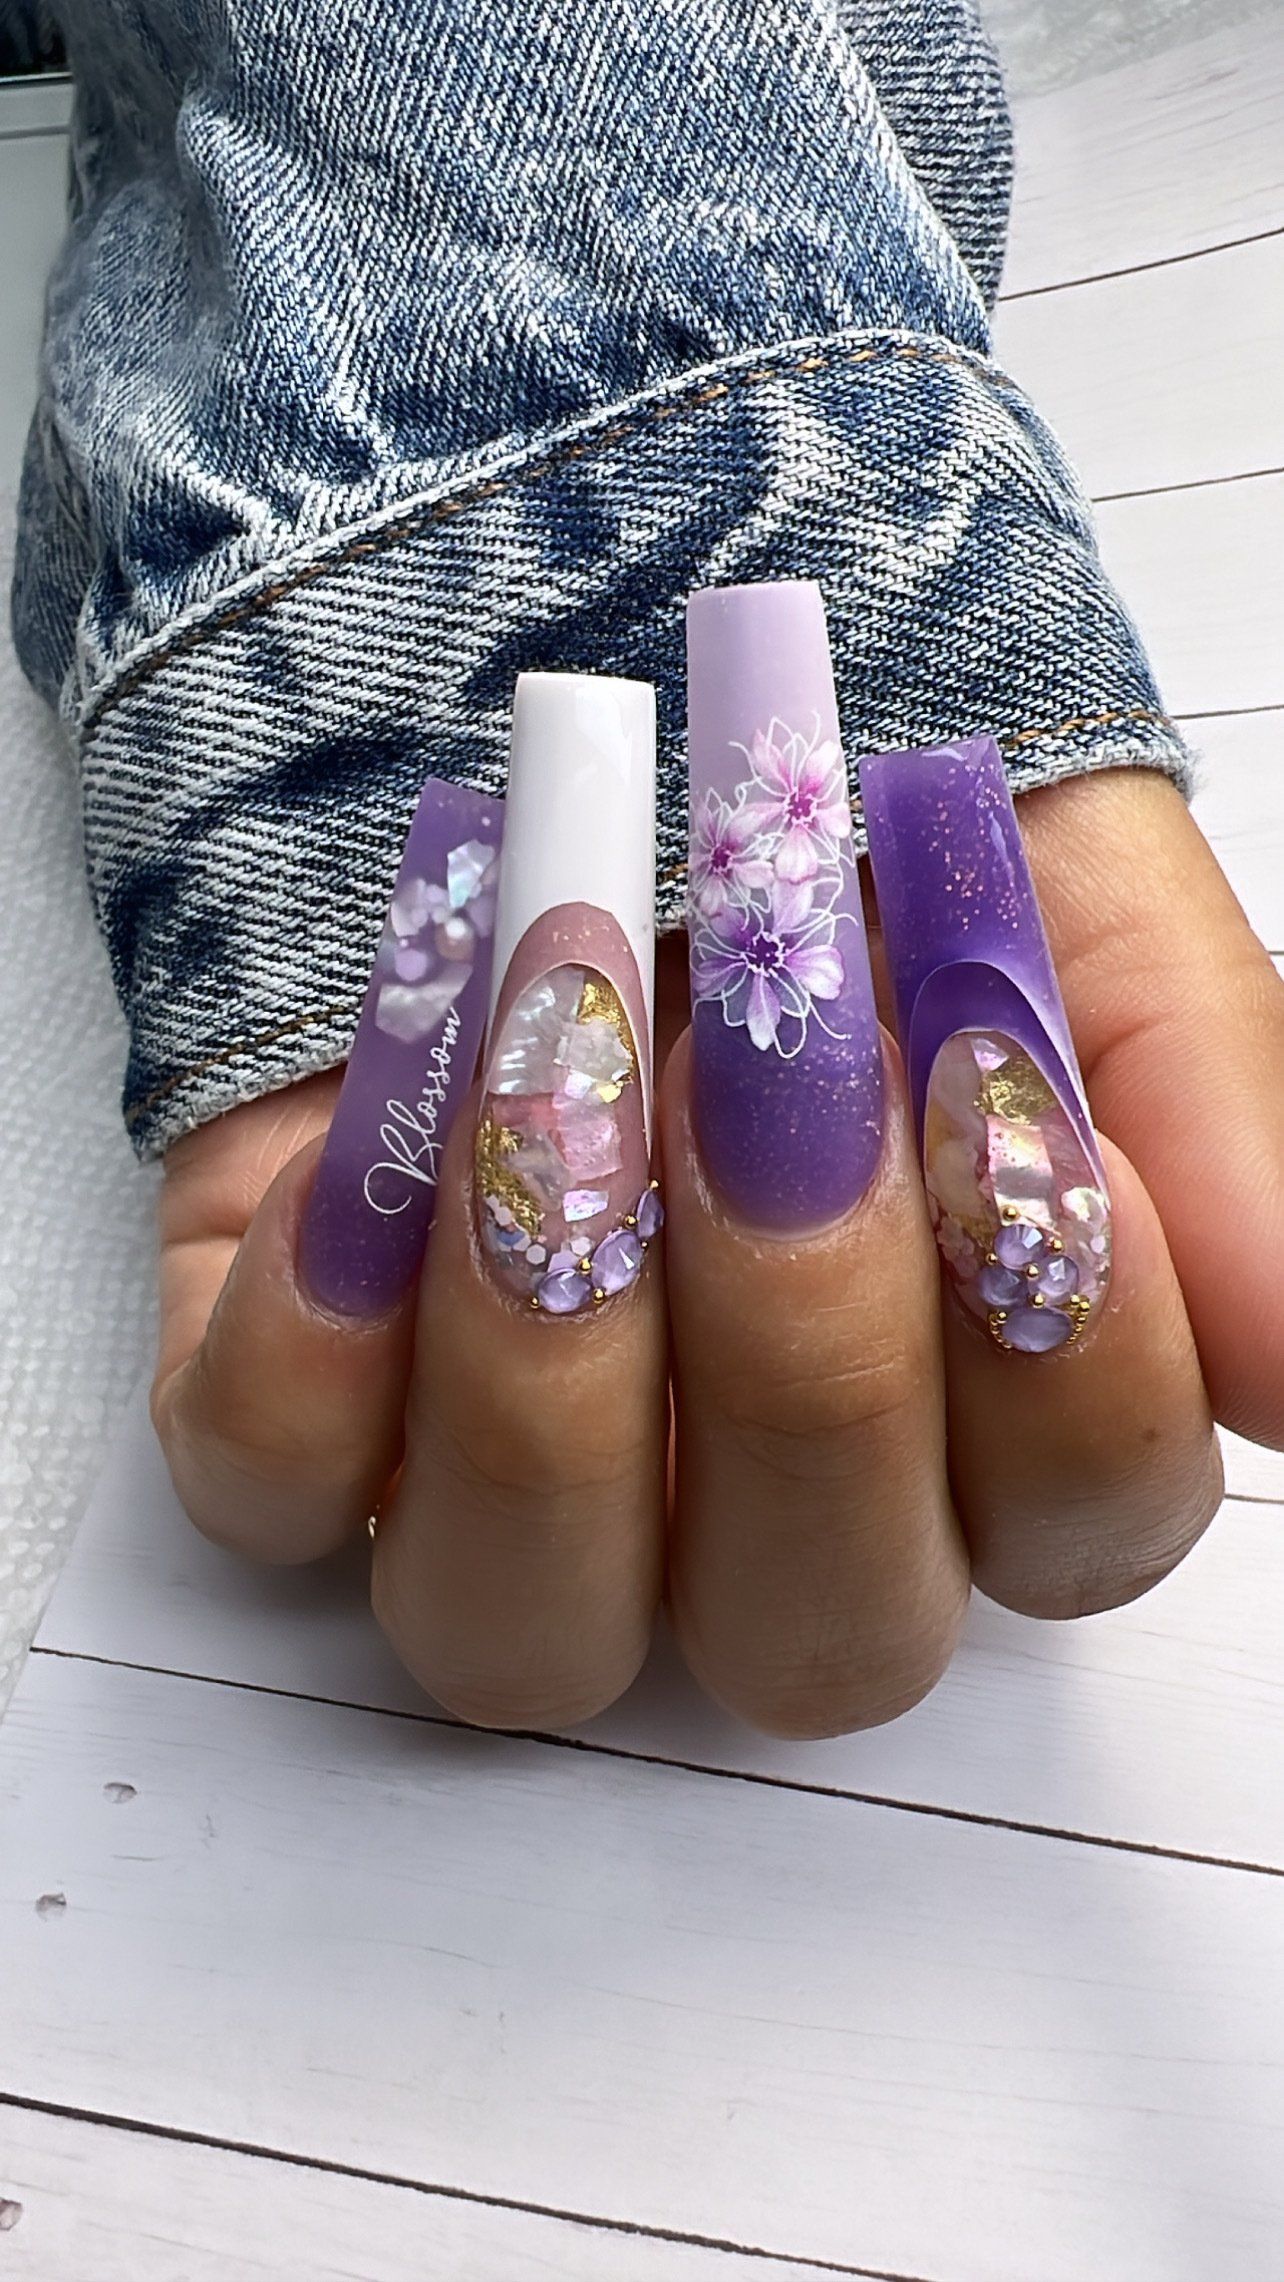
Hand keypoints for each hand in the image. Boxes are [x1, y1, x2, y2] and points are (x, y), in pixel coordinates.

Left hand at [152, 770, 1283, 1736]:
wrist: (579, 641)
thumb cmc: (832, 791)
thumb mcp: (1061, 893)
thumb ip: (1205, 1107)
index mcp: (969, 1401)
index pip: (1070, 1526)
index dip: (1058, 1357)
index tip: (1000, 1085)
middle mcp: (743, 1493)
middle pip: (813, 1632)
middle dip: (808, 1355)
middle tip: (782, 1070)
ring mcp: (510, 1471)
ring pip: (526, 1629)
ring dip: (553, 1369)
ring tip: (565, 1081)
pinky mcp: (299, 1394)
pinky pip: (278, 1489)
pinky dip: (317, 1343)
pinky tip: (380, 1148)